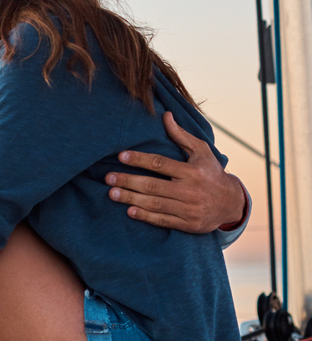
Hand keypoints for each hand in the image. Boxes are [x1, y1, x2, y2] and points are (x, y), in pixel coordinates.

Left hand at [105, 111, 246, 232]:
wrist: (232, 203)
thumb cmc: (211, 172)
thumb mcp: (202, 152)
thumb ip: (181, 136)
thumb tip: (166, 115)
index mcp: (192, 171)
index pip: (161, 164)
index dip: (139, 160)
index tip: (121, 156)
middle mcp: (190, 190)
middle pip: (154, 186)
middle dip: (129, 181)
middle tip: (108, 178)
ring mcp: (190, 209)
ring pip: (155, 204)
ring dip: (131, 199)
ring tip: (112, 194)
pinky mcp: (189, 224)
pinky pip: (164, 220)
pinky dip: (146, 216)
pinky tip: (130, 211)